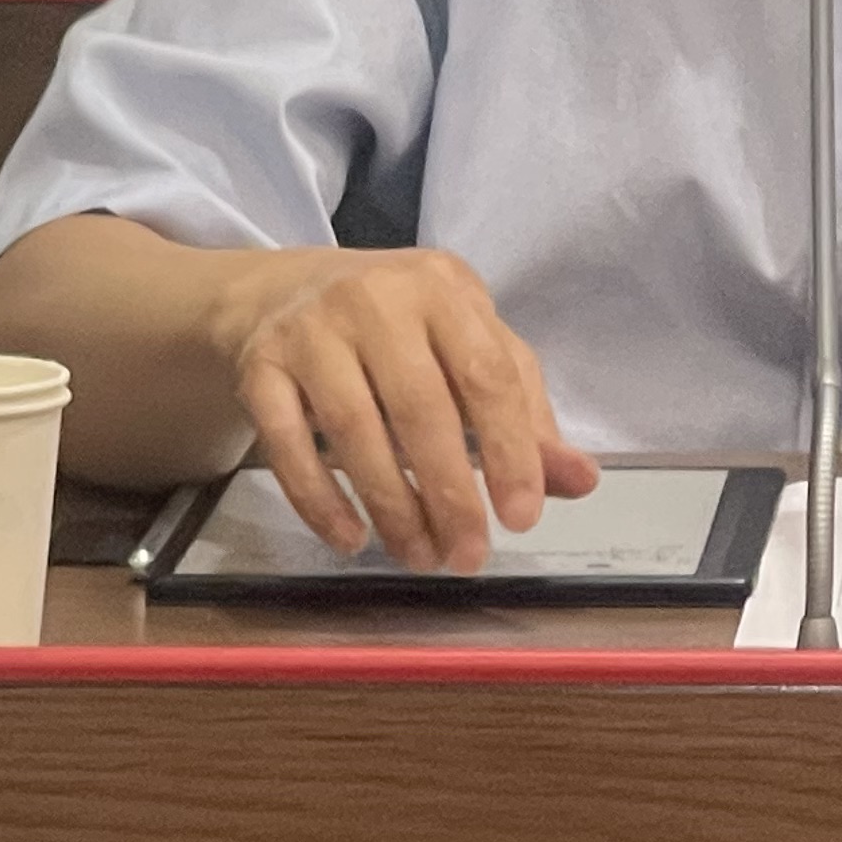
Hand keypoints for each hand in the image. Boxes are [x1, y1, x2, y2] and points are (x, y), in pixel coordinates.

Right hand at [209, 248, 600, 574]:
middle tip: (468, 555)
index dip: (509, 451)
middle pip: (419, 405)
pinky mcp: (259, 367)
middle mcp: (375, 298)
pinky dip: (320, 499)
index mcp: (442, 287)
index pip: (487, 373)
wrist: (279, 292)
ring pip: (353, 428)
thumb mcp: (465, 347)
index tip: (521, 518)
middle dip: (449, 493)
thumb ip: (522, 412)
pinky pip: (288, 443)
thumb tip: (582, 480)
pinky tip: (351, 538)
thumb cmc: (396, 327)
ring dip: (391, 505)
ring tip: (419, 554)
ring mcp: (310, 330)